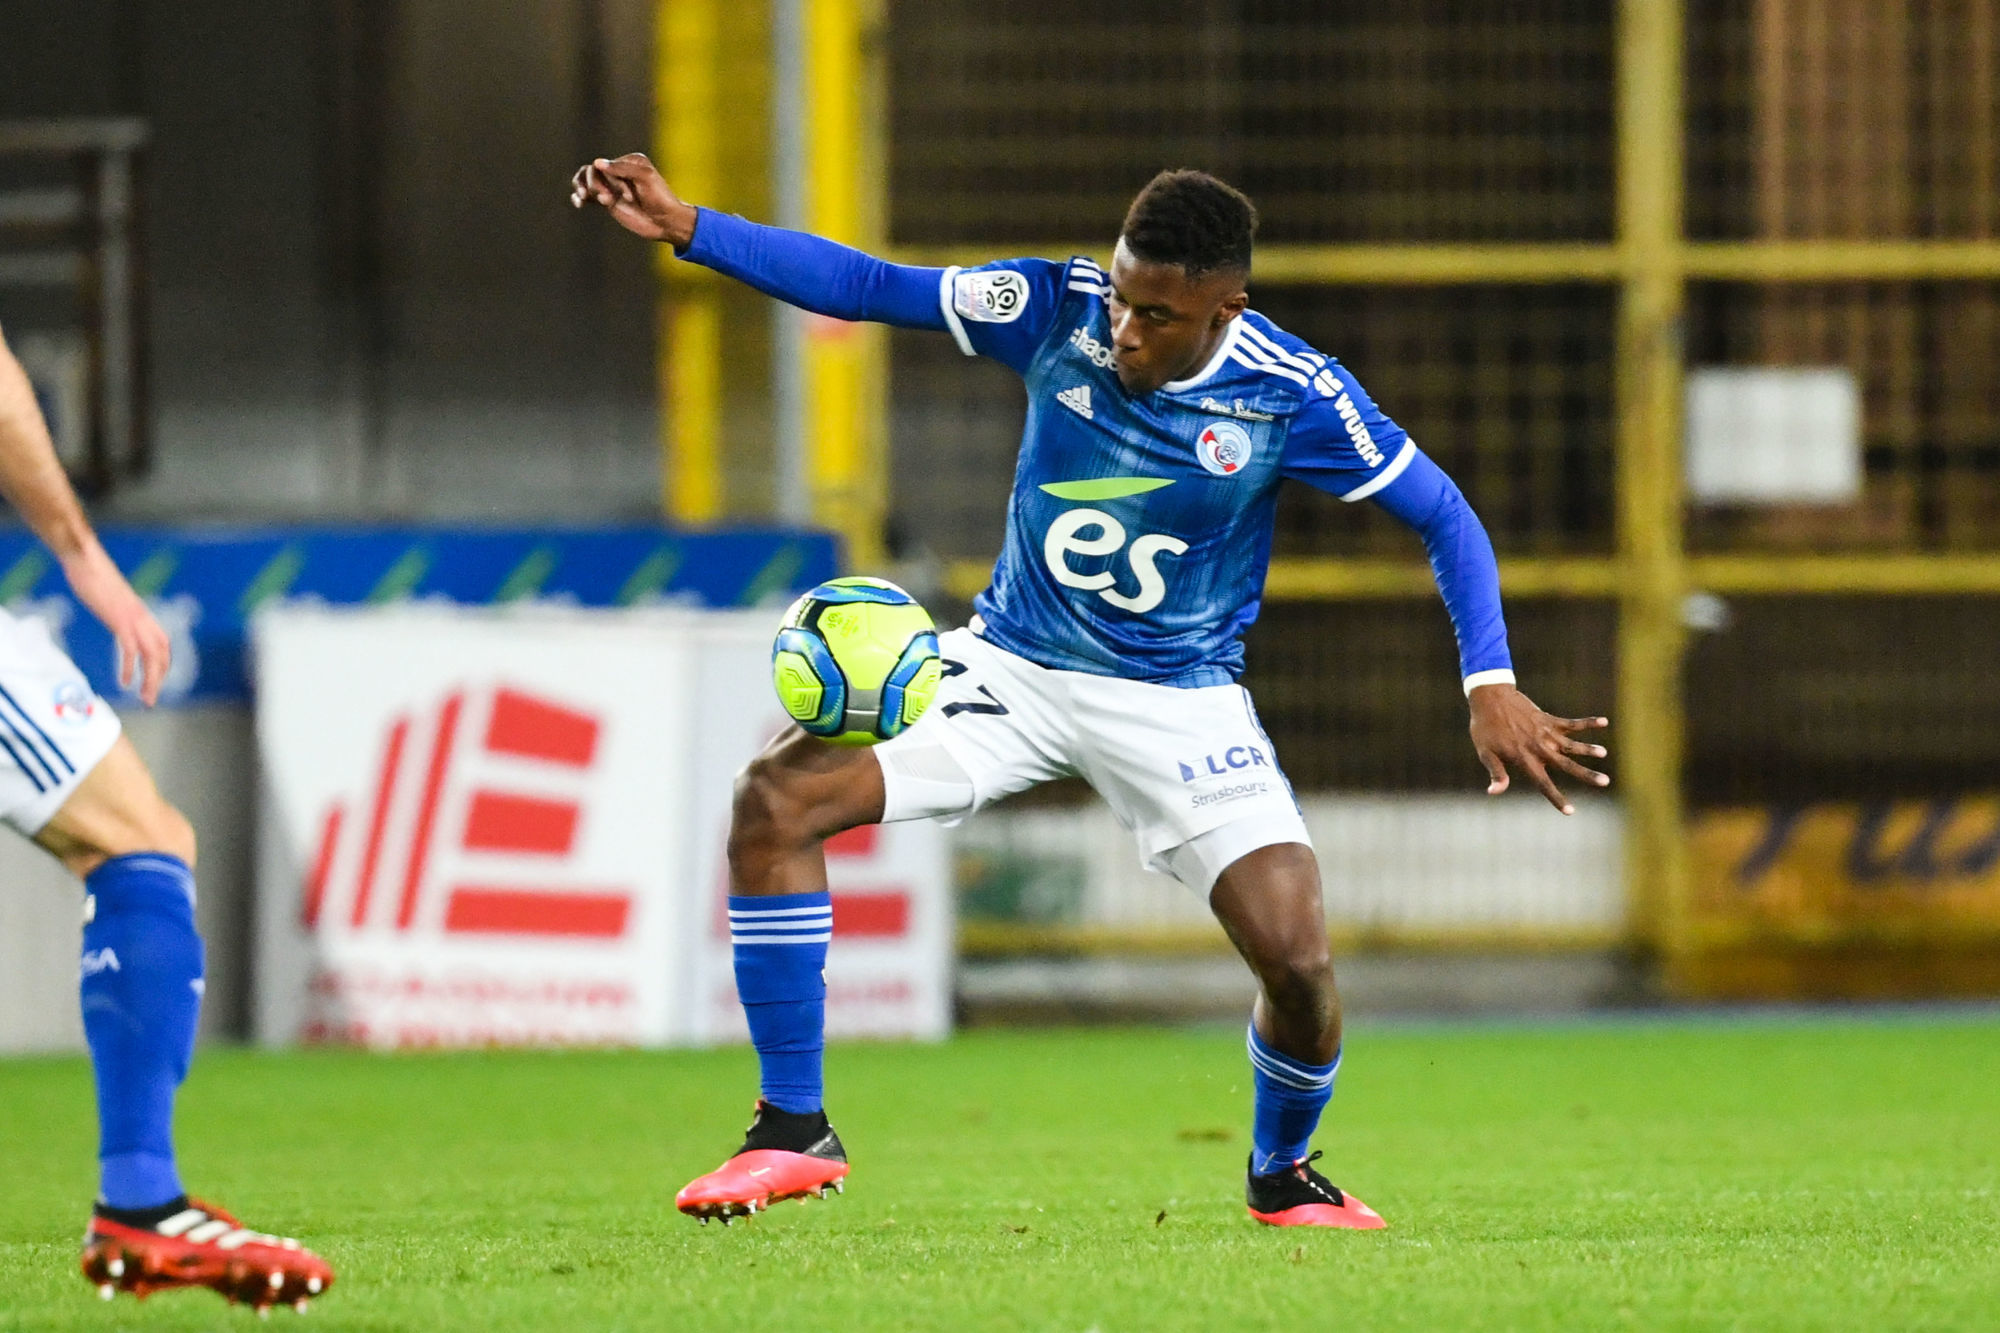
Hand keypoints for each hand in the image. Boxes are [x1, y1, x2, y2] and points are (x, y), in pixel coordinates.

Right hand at [61, 545, 169, 706]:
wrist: (85, 558)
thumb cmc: (95, 576)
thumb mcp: (112, 599)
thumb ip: (118, 611)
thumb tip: (116, 617)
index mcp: (143, 614)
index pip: (163, 644)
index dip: (163, 664)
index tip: (157, 681)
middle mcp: (143, 617)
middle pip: (161, 653)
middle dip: (159, 678)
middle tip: (151, 700)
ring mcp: (133, 617)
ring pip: (151, 654)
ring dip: (151, 679)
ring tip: (145, 698)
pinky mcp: (119, 618)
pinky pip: (129, 648)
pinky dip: (130, 666)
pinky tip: (125, 682)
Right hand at [569, 153, 696, 246]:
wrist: (665, 222)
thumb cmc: (659, 198)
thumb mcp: (645, 178)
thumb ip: (622, 169)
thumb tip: (596, 163)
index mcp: (629, 161)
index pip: (606, 165)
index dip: (612, 180)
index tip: (629, 196)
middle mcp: (619, 171)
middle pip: (592, 172)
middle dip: (597, 186)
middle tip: (608, 200)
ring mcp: (612, 187)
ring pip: (586, 180)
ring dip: (585, 189)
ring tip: (585, 199)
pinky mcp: (608, 201)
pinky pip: (587, 195)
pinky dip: (579, 197)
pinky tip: (579, 203)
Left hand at [1467, 683, 1607, 815]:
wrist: (1490, 698)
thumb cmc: (1485, 728)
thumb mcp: (1485, 753)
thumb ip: (1496, 772)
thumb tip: (1494, 792)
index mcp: (1524, 759)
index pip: (1543, 784)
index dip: (1556, 798)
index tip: (1571, 811)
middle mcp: (1539, 748)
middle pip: (1567, 765)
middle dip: (1586, 774)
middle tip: (1605, 782)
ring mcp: (1545, 733)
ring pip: (1572, 744)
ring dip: (1589, 749)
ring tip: (1604, 753)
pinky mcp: (1548, 719)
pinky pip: (1571, 723)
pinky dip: (1588, 722)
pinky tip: (1604, 722)